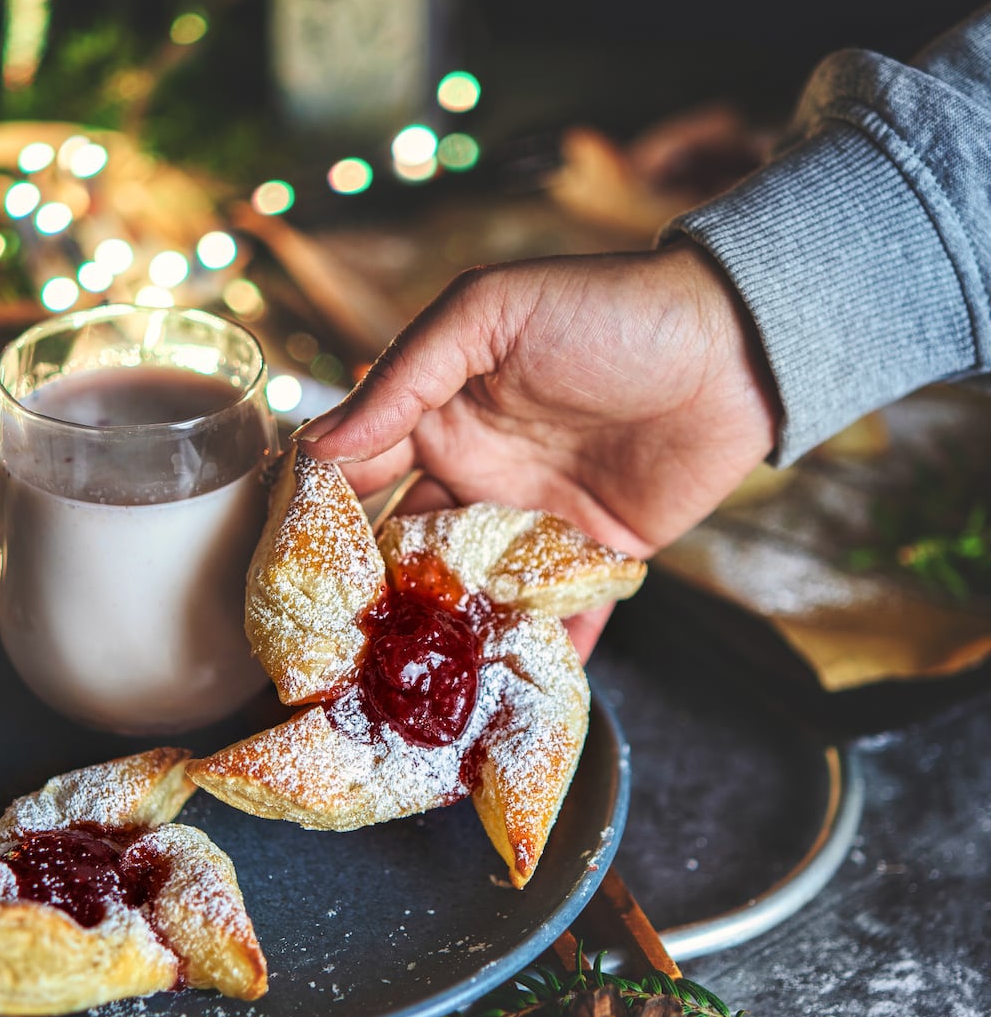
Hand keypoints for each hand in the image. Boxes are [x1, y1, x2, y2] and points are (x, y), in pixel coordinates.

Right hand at [302, 242, 778, 655]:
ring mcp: (535, 527)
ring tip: (402, 695)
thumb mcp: (490, 314)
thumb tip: (317, 445)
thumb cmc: (609, 309)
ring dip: (441, 640)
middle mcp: (478, 480)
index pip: (360, 478)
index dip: (320, 522)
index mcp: (441, 420)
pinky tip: (497, 706)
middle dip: (371, 602)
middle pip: (406, 554)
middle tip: (331, 656)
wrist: (735, 347)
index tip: (282, 576)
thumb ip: (404, 378)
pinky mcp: (596, 565)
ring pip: (471, 597)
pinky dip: (532, 662)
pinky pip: (557, 623)